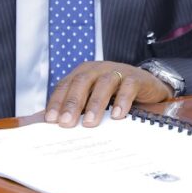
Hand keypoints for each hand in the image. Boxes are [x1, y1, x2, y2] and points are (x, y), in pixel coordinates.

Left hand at [44, 61, 171, 127]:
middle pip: (81, 82)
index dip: (57, 101)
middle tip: (66, 123)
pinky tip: (117, 115)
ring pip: (103, 84)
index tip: (50, 120)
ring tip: (89, 122)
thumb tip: (44, 123)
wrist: (147, 87)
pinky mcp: (135, 78)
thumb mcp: (91, 100)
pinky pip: (128, 87)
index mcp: (82, 74)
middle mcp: (97, 70)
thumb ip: (73, 109)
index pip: (65, 85)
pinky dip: (122, 100)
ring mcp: (117, 71)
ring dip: (95, 103)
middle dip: (72, 103)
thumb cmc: (113, 96)